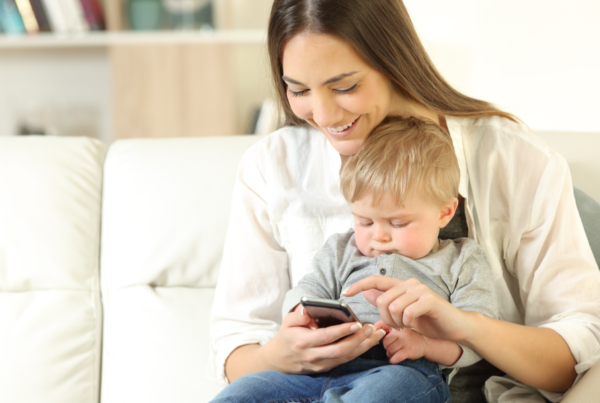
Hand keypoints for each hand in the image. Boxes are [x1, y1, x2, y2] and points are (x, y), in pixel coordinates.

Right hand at [260, 304, 385, 373]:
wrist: (280, 359)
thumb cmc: (287, 336)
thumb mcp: (287, 322)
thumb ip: (298, 315)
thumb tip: (308, 309)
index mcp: (303, 342)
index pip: (326, 337)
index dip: (343, 331)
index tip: (357, 323)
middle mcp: (313, 355)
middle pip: (340, 350)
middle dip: (358, 339)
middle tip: (371, 328)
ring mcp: (320, 364)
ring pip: (346, 357)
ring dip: (363, 346)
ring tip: (377, 334)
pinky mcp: (326, 368)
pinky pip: (345, 360)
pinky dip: (359, 351)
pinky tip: (369, 342)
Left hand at [343, 276, 471, 341]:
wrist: (456, 327)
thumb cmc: (429, 321)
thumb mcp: (404, 314)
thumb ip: (387, 302)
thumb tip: (367, 292)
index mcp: (402, 285)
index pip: (376, 280)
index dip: (359, 285)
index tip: (346, 292)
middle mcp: (409, 284)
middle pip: (382, 300)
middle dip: (385, 318)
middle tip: (396, 326)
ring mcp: (420, 290)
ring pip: (393, 307)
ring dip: (397, 322)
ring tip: (406, 325)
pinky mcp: (429, 299)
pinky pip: (407, 312)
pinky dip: (408, 323)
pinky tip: (416, 324)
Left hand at [376, 321, 427, 363]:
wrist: (425, 343)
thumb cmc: (408, 337)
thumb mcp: (398, 328)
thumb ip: (385, 326)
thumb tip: (372, 328)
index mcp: (397, 326)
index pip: (382, 330)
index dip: (380, 336)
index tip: (384, 340)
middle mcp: (400, 332)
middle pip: (385, 342)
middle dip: (386, 347)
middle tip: (391, 348)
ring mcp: (405, 341)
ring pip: (389, 350)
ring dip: (390, 354)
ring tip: (394, 353)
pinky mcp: (408, 351)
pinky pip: (396, 357)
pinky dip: (393, 360)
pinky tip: (394, 359)